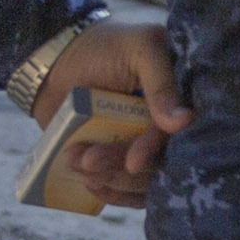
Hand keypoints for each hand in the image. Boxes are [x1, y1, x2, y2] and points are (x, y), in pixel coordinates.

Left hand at [29, 19, 191, 211]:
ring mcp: (143, 145)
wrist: (55, 61)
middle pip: (160, 165)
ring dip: (110, 179)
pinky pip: (127, 190)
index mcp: (182, 99)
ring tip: (78, 162)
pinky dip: (109, 193)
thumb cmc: (103, 47)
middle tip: (89, 160)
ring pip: (142, 182)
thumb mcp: (139, 51)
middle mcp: (168, 127)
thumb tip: (184, 122)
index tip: (132, 161)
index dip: (154, 151)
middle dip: (122, 167)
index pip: (179, 137)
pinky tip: (89, 182)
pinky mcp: (120, 161)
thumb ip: (161, 83)